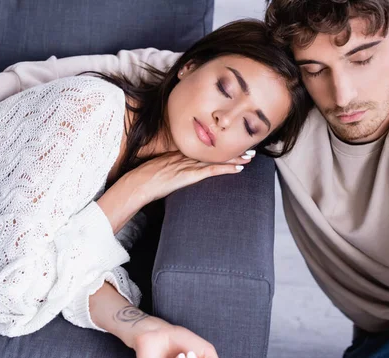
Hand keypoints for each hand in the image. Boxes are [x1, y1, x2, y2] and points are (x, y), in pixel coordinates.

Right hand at [125, 151, 253, 204]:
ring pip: (216, 159)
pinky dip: (226, 169)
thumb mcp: (161, 168)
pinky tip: (238, 169)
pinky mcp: (190, 175)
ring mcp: (189, 164)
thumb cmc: (146, 179)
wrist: (139, 183)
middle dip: (232, 149)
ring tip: (250, 156)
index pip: (205, 147)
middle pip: (214, 151)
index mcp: (180, 152)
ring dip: (235, 158)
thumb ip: (171, 166)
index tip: (232, 143)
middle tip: (249, 147)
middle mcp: (187, 155)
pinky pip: (212, 170)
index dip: (220, 146)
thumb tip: (177, 171)